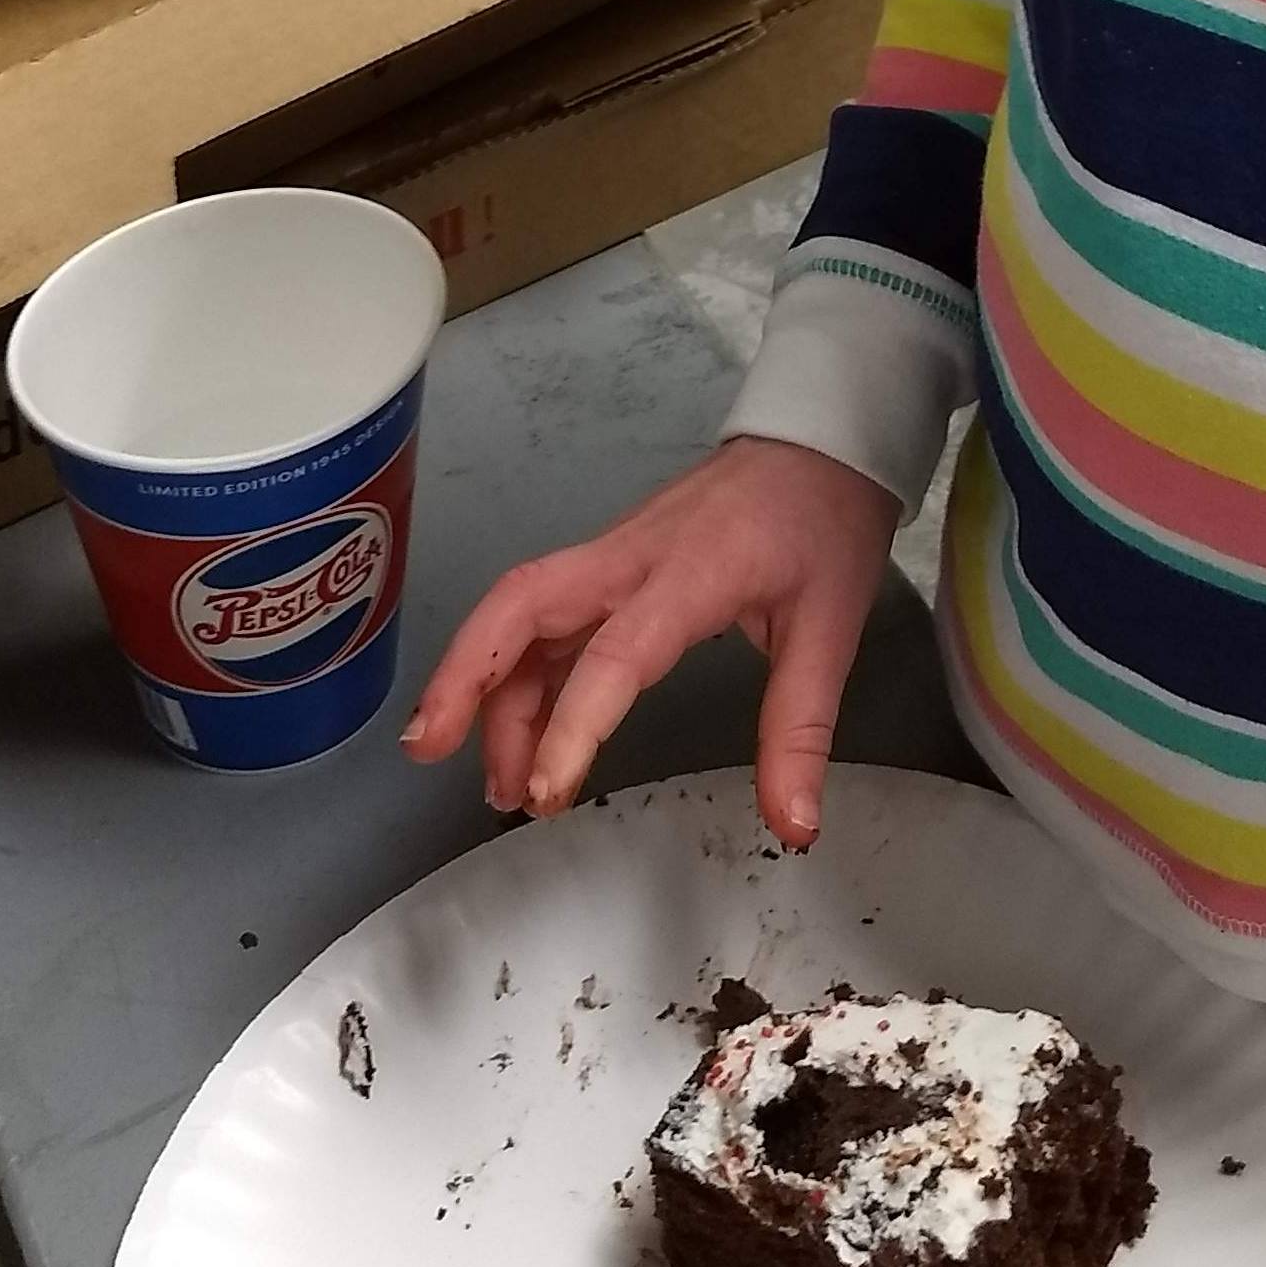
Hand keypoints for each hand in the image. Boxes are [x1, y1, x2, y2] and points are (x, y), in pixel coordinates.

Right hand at [399, 436, 897, 842]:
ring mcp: (614, 554)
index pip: (616, 649)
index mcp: (693, 571)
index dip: (574, 721)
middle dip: (466, 676)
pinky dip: (515, 672)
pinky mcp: (610, 564)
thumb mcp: (832, 628)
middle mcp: (632, 557)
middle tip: (432, 754)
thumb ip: (801, 730)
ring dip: (490, 690)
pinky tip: (517, 734)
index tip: (547, 791)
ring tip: (499, 784)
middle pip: (522, 602)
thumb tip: (795, 827)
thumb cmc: (826, 524)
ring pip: (522, 611)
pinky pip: (544, 614)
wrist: (822, 439)